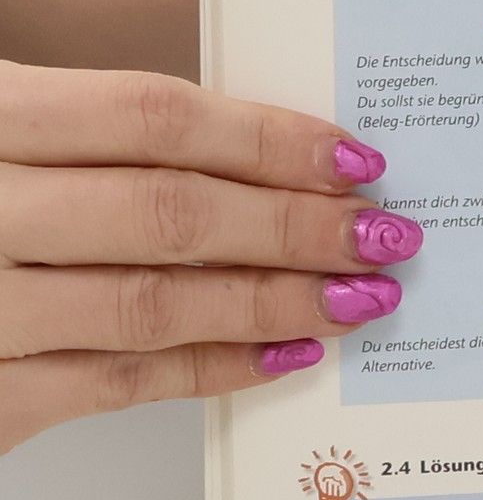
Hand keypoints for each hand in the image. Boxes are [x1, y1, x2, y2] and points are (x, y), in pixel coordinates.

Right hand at [0, 63, 420, 454]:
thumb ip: (79, 127)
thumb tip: (243, 142)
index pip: (147, 117)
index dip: (265, 138)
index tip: (354, 158)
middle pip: (168, 213)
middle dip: (296, 228)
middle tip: (386, 235)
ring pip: (155, 304)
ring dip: (275, 302)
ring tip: (358, 297)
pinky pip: (120, 382)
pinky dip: (216, 369)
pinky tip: (287, 354)